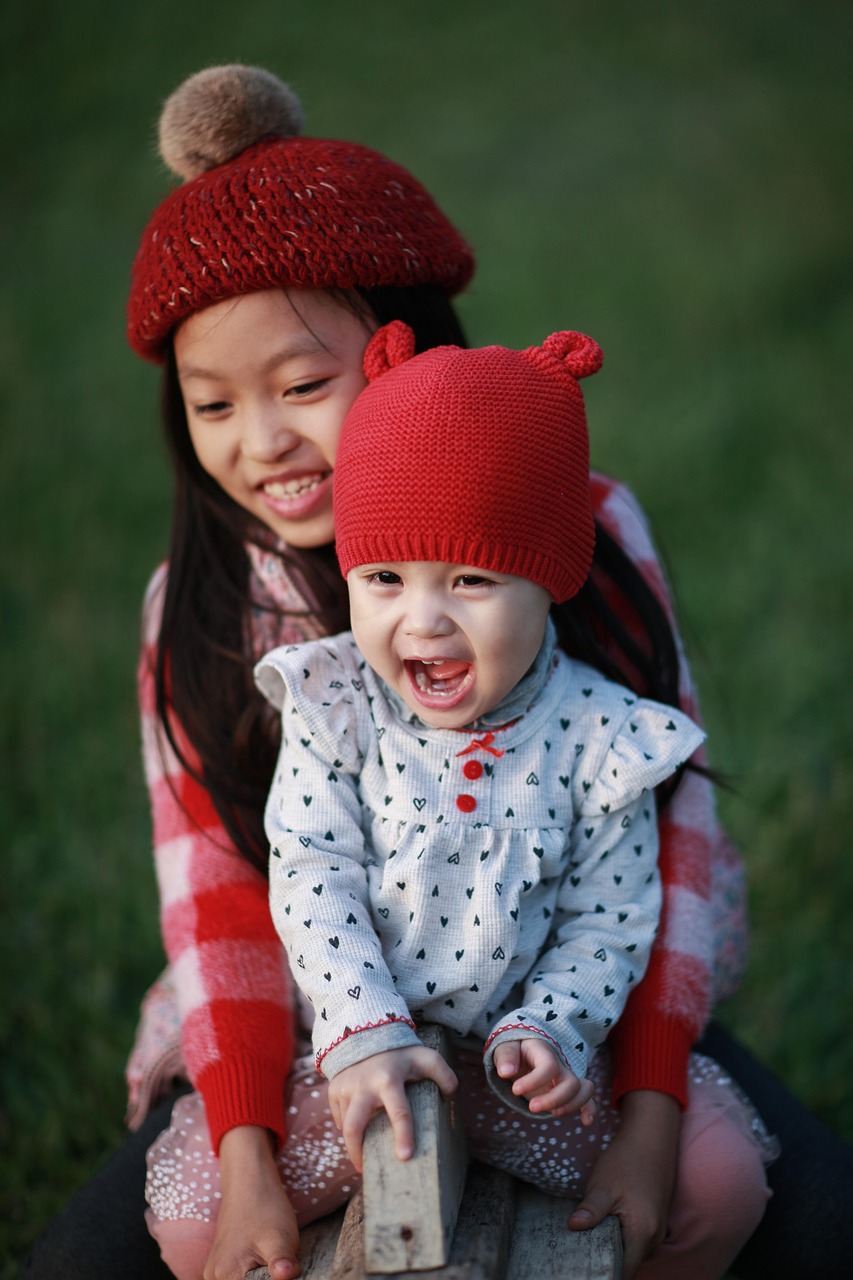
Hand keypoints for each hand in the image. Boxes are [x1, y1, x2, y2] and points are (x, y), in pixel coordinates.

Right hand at [204, 1125, 300, 1279]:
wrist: (249, 1182)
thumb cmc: (266, 1207)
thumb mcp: (281, 1237)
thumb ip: (283, 1262)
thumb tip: (287, 1275)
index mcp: (227, 1275)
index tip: (282, 1269)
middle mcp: (214, 1277)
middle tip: (278, 1262)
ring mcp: (214, 1271)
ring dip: (258, 1278)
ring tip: (269, 1257)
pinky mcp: (219, 1265)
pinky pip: (236, 1278)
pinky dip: (251, 1274)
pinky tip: (261, 1257)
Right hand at [328, 1045, 457, 1171]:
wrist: (367, 1034)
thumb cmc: (401, 1054)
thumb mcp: (425, 1058)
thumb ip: (444, 1075)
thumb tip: (450, 1099)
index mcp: (389, 1079)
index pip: (398, 1111)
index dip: (403, 1135)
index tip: (404, 1157)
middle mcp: (364, 1085)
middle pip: (354, 1127)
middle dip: (357, 1152)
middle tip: (365, 1170)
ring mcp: (345, 1087)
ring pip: (346, 1126)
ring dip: (354, 1142)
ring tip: (363, 1153)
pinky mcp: (333, 1090)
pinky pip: (339, 1118)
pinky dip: (348, 1128)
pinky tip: (359, 1129)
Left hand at [493, 1038, 595, 1121]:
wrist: (521, 1050)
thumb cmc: (514, 1050)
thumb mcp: (505, 1047)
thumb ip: (506, 1056)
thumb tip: (506, 1072)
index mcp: (544, 1052)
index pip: (549, 1066)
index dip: (534, 1081)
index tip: (515, 1090)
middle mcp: (560, 1065)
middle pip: (570, 1082)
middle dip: (553, 1099)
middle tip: (532, 1107)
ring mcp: (565, 1078)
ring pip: (583, 1090)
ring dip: (571, 1106)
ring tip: (552, 1113)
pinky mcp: (567, 1091)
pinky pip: (587, 1098)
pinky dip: (589, 1110)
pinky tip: (586, 1122)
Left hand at [567, 1090, 680, 1278]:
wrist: (650, 1139)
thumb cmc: (626, 1161)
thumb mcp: (603, 1184)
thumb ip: (591, 1209)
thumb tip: (573, 1227)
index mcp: (643, 1232)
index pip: (625, 1272)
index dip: (604, 1274)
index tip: (583, 1269)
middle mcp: (655, 1236)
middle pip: (629, 1263)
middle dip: (606, 1262)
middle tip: (579, 1254)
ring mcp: (658, 1229)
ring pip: (632, 1252)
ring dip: (613, 1249)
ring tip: (589, 1239)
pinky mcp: (655, 1220)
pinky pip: (637, 1240)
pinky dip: (621, 1238)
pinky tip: (604, 1226)